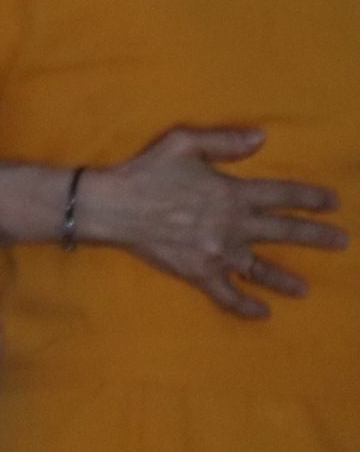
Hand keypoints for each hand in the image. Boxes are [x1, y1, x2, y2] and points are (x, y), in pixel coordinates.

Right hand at [84, 126, 347, 318]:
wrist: (113, 207)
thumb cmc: (146, 172)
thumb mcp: (183, 143)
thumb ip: (225, 141)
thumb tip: (262, 137)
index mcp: (233, 193)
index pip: (283, 196)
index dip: (311, 199)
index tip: (333, 203)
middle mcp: (233, 226)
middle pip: (284, 232)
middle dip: (316, 237)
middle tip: (341, 242)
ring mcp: (218, 253)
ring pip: (261, 269)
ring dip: (285, 280)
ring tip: (304, 289)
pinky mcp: (200, 273)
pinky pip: (228, 296)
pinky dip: (246, 307)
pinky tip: (262, 313)